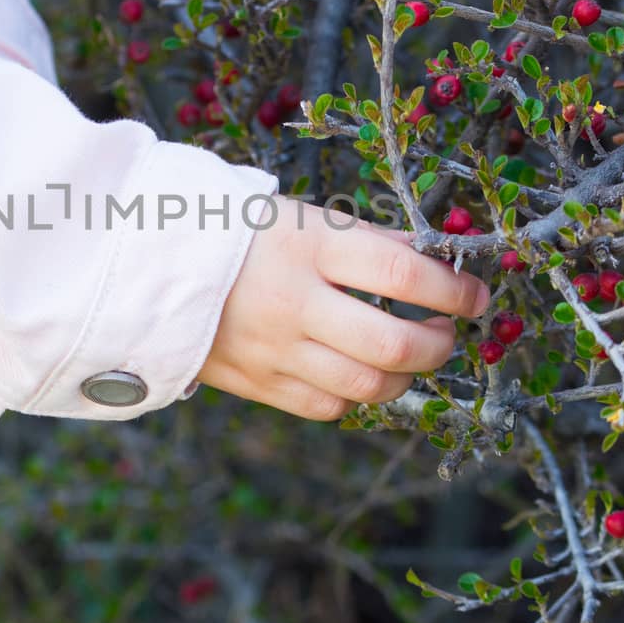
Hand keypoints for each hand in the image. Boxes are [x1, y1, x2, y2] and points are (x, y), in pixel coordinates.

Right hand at [196, 197, 489, 420]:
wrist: (147, 266)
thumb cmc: (234, 232)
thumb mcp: (301, 216)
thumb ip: (366, 241)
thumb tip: (433, 261)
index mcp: (308, 245)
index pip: (402, 274)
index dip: (453, 290)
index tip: (476, 294)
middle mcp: (294, 302)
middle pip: (393, 343)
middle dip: (439, 343)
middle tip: (448, 331)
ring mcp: (275, 349)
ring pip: (368, 386)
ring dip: (408, 375)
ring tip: (413, 354)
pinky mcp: (258, 384)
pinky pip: (328, 406)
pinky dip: (359, 395)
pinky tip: (363, 373)